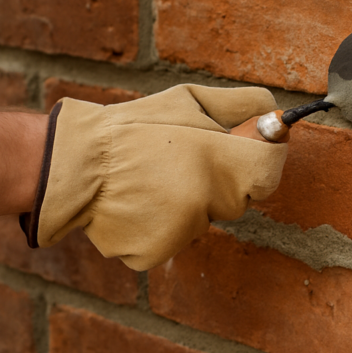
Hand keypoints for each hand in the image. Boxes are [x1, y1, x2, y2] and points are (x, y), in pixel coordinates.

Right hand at [21, 84, 287, 269]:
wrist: (74, 163)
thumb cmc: (134, 127)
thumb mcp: (189, 99)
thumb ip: (242, 105)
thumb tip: (277, 112)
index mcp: (215, 157)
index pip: (269, 171)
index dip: (261, 159)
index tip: (246, 150)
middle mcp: (202, 200)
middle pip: (237, 199)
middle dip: (218, 181)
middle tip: (181, 161)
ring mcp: (178, 232)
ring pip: (202, 220)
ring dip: (188, 204)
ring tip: (152, 180)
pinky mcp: (154, 254)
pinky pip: (173, 240)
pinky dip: (161, 226)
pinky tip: (139, 204)